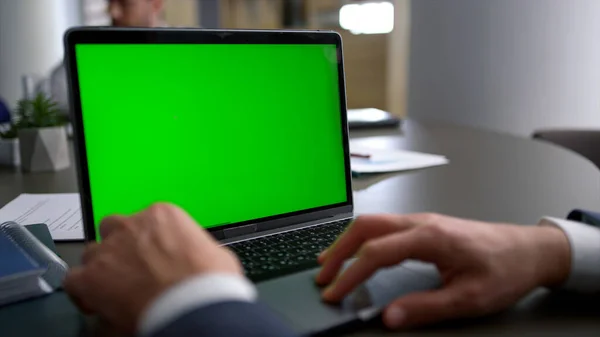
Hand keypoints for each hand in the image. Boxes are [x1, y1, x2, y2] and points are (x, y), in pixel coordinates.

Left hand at [64, 203, 242, 332]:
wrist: (194, 303)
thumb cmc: (209, 282)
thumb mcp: (214, 254)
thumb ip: (194, 249)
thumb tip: (196, 261)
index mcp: (163, 215)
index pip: (146, 221)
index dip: (147, 243)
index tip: (152, 258)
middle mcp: (132, 225)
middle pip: (114, 229)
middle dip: (120, 247)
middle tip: (133, 269)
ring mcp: (109, 249)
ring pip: (92, 252)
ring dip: (101, 267)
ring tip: (115, 289)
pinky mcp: (92, 276)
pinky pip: (74, 279)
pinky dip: (82, 291)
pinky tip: (95, 303)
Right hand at [316, 213, 569, 328]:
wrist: (529, 250)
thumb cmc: (504, 269)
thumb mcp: (468, 298)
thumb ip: (426, 307)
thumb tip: (389, 316)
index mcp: (429, 237)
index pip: (376, 253)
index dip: (350, 275)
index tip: (334, 293)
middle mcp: (420, 223)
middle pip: (365, 227)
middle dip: (338, 251)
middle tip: (322, 276)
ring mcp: (421, 221)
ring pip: (372, 223)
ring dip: (347, 242)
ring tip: (329, 263)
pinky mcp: (424, 227)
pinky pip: (383, 226)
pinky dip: (362, 239)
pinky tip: (358, 253)